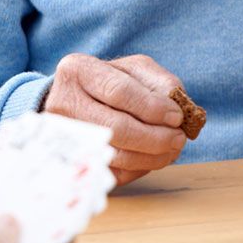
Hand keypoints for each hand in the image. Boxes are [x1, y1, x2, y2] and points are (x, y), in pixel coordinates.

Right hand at [43, 53, 185, 184]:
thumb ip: (158, 81)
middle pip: (117, 128)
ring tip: (172, 150)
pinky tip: (153, 158)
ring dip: (152, 157)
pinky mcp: (73, 160)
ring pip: (116, 155)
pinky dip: (139, 169)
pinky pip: (112, 172)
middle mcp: (64, 103)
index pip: (120, 91)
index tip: (177, 116)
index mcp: (78, 71)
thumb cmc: (109, 82)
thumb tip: (177, 103)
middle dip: (156, 137)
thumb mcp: (133, 70)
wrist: (74, 101)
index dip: (153, 107)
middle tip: (179, 138)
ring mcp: (66, 136)